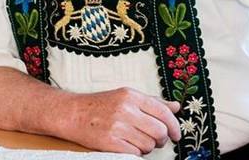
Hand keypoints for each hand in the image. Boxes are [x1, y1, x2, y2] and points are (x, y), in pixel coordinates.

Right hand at [63, 87, 180, 154]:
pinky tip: (127, 146)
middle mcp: (125, 109)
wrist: (72, 113)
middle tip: (155, 140)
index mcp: (131, 96)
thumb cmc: (99, 105)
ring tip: (136, 142)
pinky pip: (135, 153)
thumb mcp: (125, 96)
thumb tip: (176, 106)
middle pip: (159, 131)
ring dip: (146, 147)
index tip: (175, 135)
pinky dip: (135, 153)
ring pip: (148, 145)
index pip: (163, 112)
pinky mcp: (109, 142)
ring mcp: (117, 126)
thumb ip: (152, 102)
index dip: (174, 126)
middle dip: (161, 140)